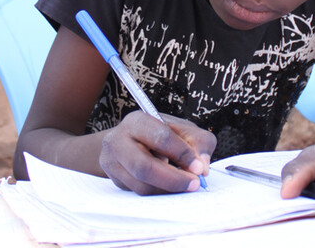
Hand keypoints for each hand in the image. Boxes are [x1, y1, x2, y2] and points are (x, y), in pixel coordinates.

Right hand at [99, 111, 215, 194]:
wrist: (133, 140)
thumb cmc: (161, 134)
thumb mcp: (183, 130)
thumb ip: (199, 142)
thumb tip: (202, 167)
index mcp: (137, 121)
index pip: (160, 138)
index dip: (182, 154)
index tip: (198, 167)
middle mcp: (118, 140)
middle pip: (144, 166)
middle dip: (173, 179)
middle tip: (194, 184)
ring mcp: (112, 162)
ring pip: (141, 185)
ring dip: (167, 190)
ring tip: (185, 185)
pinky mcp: (115, 180)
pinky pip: (138, 193)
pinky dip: (159, 193)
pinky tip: (170, 188)